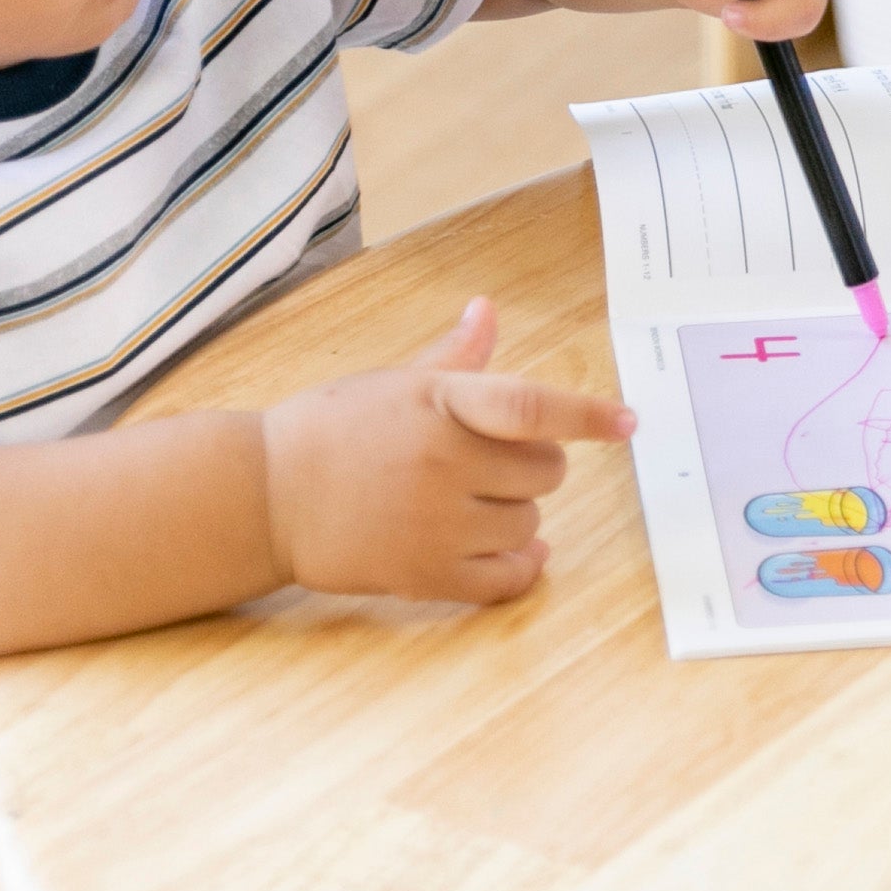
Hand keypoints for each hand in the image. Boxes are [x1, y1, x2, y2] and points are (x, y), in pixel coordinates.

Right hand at [258, 298, 633, 604]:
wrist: (261, 495)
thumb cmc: (330, 429)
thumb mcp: (393, 383)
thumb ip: (453, 357)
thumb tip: (488, 310)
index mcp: (442, 404)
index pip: (532, 406)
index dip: (587, 415)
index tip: (629, 422)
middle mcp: (443, 461)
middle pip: (544, 471)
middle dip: (533, 468)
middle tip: (493, 466)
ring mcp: (434, 522)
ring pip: (528, 525)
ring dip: (518, 516)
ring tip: (475, 505)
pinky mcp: (421, 574)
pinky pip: (503, 580)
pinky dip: (521, 569)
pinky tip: (519, 555)